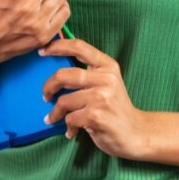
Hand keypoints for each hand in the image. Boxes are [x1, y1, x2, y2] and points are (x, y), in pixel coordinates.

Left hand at [40, 38, 147, 159]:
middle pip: (63, 75)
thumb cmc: (115, 107)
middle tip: (45, 95)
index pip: (78, 47)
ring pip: (63, 101)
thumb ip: (88, 72)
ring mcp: (101, 97)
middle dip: (48, 86)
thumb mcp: (107, 82)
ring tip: (53, 118)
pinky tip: (71, 131)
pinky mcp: (95, 116)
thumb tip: (57, 65)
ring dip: (55, 113)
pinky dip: (68, 127)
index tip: (42, 51)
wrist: (135, 133)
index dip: (57, 46)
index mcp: (107, 66)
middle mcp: (105, 78)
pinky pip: (69, 119)